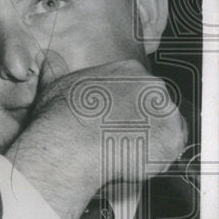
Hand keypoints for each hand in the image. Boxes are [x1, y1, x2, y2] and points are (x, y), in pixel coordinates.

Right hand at [8, 55, 185, 218]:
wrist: (70, 146)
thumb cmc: (61, 117)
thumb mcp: (54, 85)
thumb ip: (56, 69)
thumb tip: (46, 58)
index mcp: (129, 70)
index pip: (139, 86)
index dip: (127, 105)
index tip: (114, 118)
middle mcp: (153, 86)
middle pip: (155, 105)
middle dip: (141, 121)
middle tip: (118, 136)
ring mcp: (166, 112)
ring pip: (164, 128)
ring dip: (149, 139)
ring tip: (122, 150)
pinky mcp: (172, 139)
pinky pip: (169, 151)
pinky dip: (154, 158)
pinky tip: (130, 160)